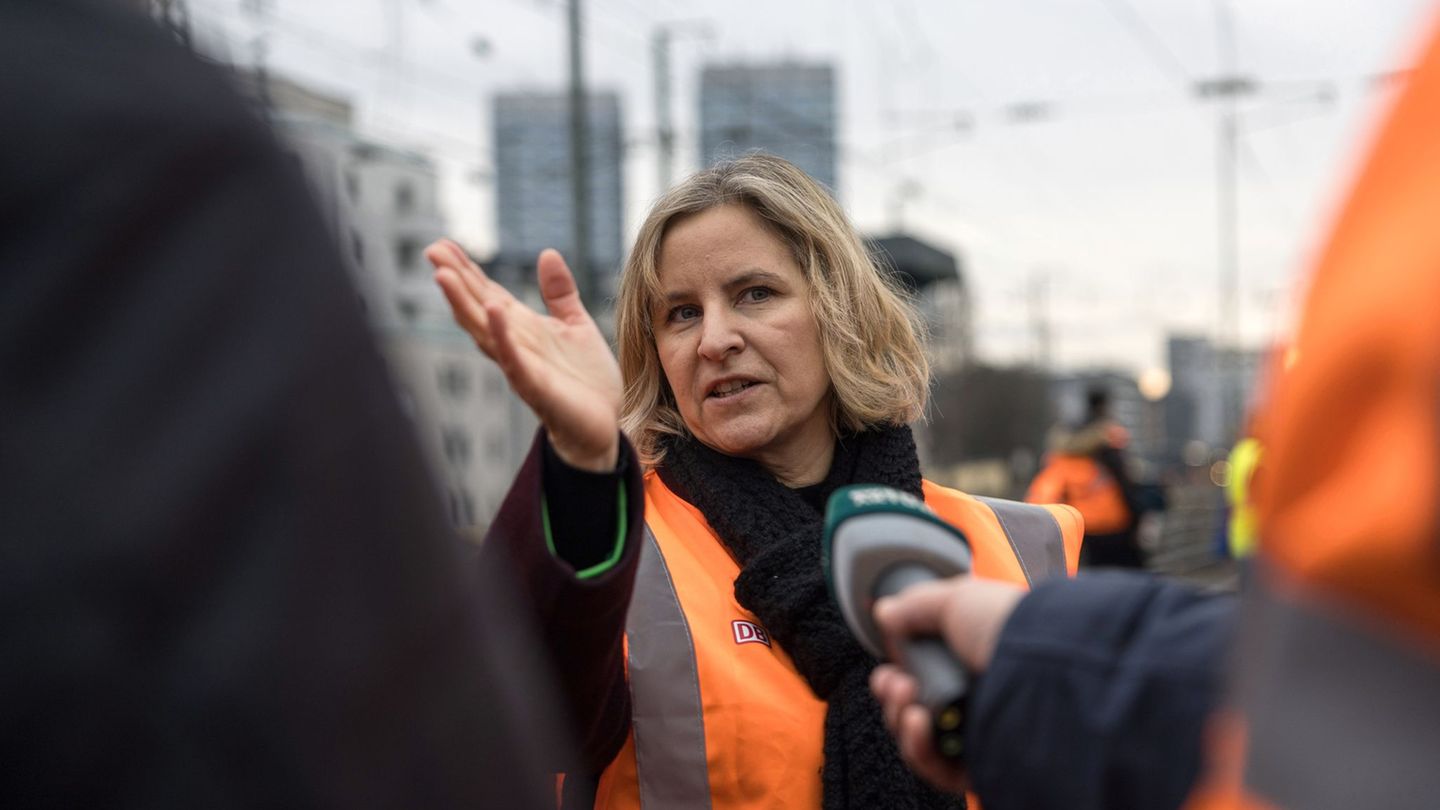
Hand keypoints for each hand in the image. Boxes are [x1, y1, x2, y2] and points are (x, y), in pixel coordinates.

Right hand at [426, 239, 621, 470]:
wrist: (605, 426)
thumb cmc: (586, 381)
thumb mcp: (576, 325)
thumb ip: (559, 293)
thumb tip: (547, 253)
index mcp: (523, 329)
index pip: (487, 295)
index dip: (466, 271)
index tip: (442, 245)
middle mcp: (514, 346)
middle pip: (477, 309)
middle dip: (455, 282)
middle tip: (431, 251)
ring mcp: (521, 367)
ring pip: (485, 333)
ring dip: (464, 305)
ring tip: (443, 276)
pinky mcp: (537, 388)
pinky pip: (514, 361)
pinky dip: (503, 337)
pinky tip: (494, 311)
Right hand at [868, 576, 1025, 793]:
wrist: (1048, 669)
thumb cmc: (1012, 629)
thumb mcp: (956, 598)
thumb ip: (915, 606)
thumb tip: (886, 612)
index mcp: (974, 656)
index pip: (926, 671)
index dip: (899, 670)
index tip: (890, 665)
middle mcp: (978, 693)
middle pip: (915, 705)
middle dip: (893, 694)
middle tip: (894, 682)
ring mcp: (980, 730)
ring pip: (920, 738)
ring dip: (900, 718)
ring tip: (908, 702)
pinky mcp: (982, 763)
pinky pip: (937, 768)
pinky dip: (918, 747)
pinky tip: (918, 723)